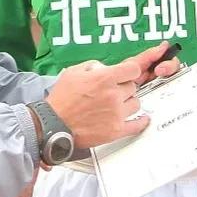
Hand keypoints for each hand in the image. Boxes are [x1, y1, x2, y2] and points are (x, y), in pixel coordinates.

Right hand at [47, 43, 177, 148]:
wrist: (53, 124)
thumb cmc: (61, 99)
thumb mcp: (74, 71)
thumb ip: (93, 65)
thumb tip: (105, 68)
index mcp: (104, 78)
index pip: (133, 69)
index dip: (130, 71)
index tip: (127, 73)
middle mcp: (113, 95)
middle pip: (133, 87)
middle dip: (124, 87)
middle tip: (111, 91)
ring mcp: (116, 114)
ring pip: (136, 104)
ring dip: (128, 102)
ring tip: (115, 104)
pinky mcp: (116, 130)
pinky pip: (137, 125)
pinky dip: (141, 121)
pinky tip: (142, 118)